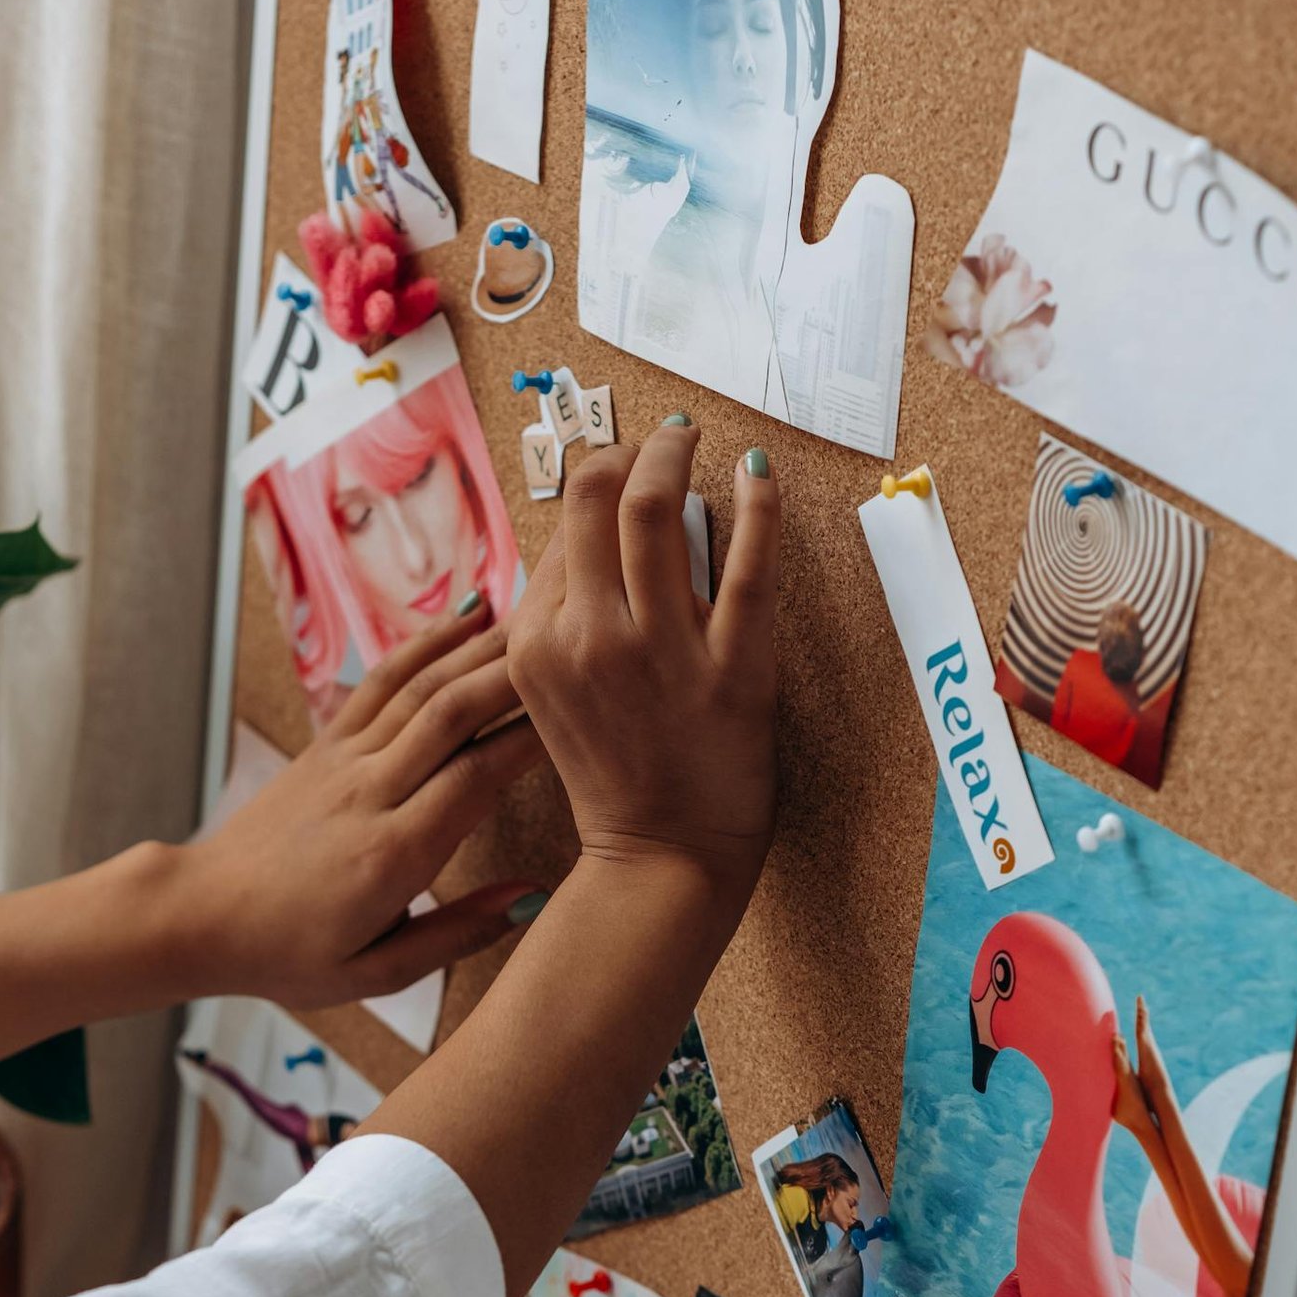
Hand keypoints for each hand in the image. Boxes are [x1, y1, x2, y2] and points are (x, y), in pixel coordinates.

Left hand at [179, 600, 547, 1006]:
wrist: (199, 916)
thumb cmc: (290, 956)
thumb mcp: (376, 974)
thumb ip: (457, 935)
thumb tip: (532, 896)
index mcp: (392, 856)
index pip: (476, 779)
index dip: (532, 738)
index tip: (586, 712)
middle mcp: (370, 794)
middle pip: (452, 716)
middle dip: (515, 673)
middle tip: (576, 636)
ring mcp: (344, 762)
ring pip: (421, 689)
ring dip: (479, 647)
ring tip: (535, 612)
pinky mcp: (326, 745)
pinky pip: (381, 682)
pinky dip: (425, 643)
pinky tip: (465, 616)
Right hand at [507, 420, 778, 909]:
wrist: (661, 858)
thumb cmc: (614, 777)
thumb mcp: (553, 697)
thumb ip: (559, 623)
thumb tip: (585, 540)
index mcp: (537, 644)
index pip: (564, 530)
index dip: (596, 486)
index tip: (622, 468)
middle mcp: (589, 639)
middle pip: (597, 498)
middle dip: (629, 450)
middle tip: (660, 439)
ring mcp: (660, 653)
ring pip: (656, 512)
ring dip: (675, 456)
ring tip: (692, 438)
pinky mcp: (732, 670)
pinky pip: (750, 566)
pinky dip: (758, 505)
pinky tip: (759, 473)